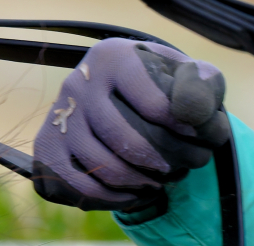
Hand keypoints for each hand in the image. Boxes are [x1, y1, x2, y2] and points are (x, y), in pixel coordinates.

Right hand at [31, 37, 230, 213]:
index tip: (205, 137)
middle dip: (162, 159)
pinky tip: (138, 192)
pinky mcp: (47, 145)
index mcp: (115, 57)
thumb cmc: (161, 81)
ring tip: (164, 180)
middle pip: (122, 136)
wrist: (117, 87)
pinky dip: (112, 197)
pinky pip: (78, 184)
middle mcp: (79, 82)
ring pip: (98, 163)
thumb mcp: (187, 71)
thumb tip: (193, 114)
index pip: (154, 103)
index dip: (186, 128)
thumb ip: (202, 84)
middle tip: (187, 166)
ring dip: (138, 181)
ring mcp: (59, 115)